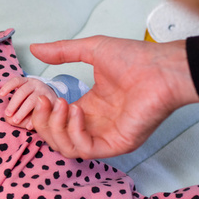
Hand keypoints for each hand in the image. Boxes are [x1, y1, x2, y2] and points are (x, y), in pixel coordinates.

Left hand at [0, 76, 58, 129]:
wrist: (54, 101)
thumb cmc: (32, 101)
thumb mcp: (23, 99)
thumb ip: (14, 108)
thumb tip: (8, 118)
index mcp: (27, 81)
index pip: (16, 81)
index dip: (8, 86)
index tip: (1, 94)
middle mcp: (36, 85)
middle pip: (22, 92)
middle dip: (13, 104)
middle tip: (8, 114)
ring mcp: (45, 92)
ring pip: (32, 100)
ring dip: (22, 112)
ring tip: (16, 121)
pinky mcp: (53, 101)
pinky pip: (42, 110)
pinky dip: (34, 119)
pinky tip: (29, 126)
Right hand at [29, 36, 198, 158]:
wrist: (163, 68)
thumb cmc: (136, 58)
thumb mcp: (91, 50)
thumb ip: (62, 51)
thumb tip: (35, 48)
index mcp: (88, 108)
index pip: (55, 122)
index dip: (42, 114)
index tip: (40, 97)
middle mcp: (95, 125)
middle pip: (55, 138)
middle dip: (43, 122)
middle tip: (47, 102)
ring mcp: (106, 136)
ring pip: (67, 148)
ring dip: (56, 127)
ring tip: (62, 105)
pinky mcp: (116, 144)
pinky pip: (85, 149)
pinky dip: (74, 133)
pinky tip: (76, 112)